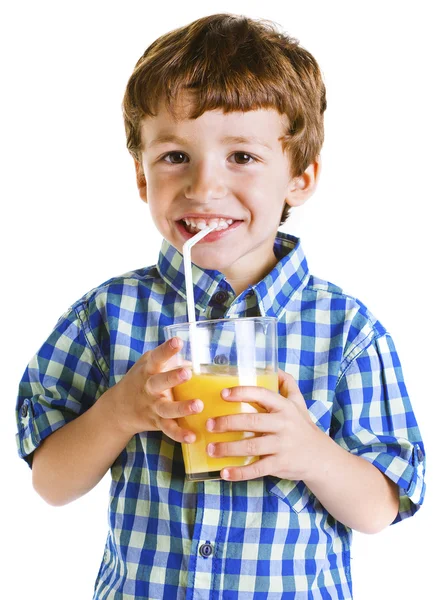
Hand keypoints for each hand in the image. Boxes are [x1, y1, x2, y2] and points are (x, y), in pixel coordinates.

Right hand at [104, 337, 201, 442]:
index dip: (167, 349)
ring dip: (182, 408)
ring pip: (167, 408)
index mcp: (149, 370)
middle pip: (159, 382)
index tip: (177, 341)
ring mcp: (153, 406)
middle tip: (187, 372)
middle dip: (173, 377)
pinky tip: (192, 436)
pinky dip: (179, 434)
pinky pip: (169, 429)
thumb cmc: (141, 379)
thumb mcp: (149, 364)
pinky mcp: (157, 422)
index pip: (157, 357)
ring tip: (198, 405)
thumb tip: (196, 354)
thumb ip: (170, 358)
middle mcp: (150, 388)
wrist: (119, 408)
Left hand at [205, 369, 322, 480]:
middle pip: (252, 421)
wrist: (321, 458)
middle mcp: (284, 424)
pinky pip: (257, 469)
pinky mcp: (280, 464)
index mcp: (284, 407)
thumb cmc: (302, 426)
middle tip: (208, 424)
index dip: (242, 392)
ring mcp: (282, 445)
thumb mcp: (298, 403)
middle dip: (227, 422)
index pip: (262, 395)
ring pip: (251, 446)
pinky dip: (240, 472)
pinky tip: (224, 473)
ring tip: (210, 449)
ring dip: (228, 448)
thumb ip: (287, 384)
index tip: (222, 394)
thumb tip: (274, 368)